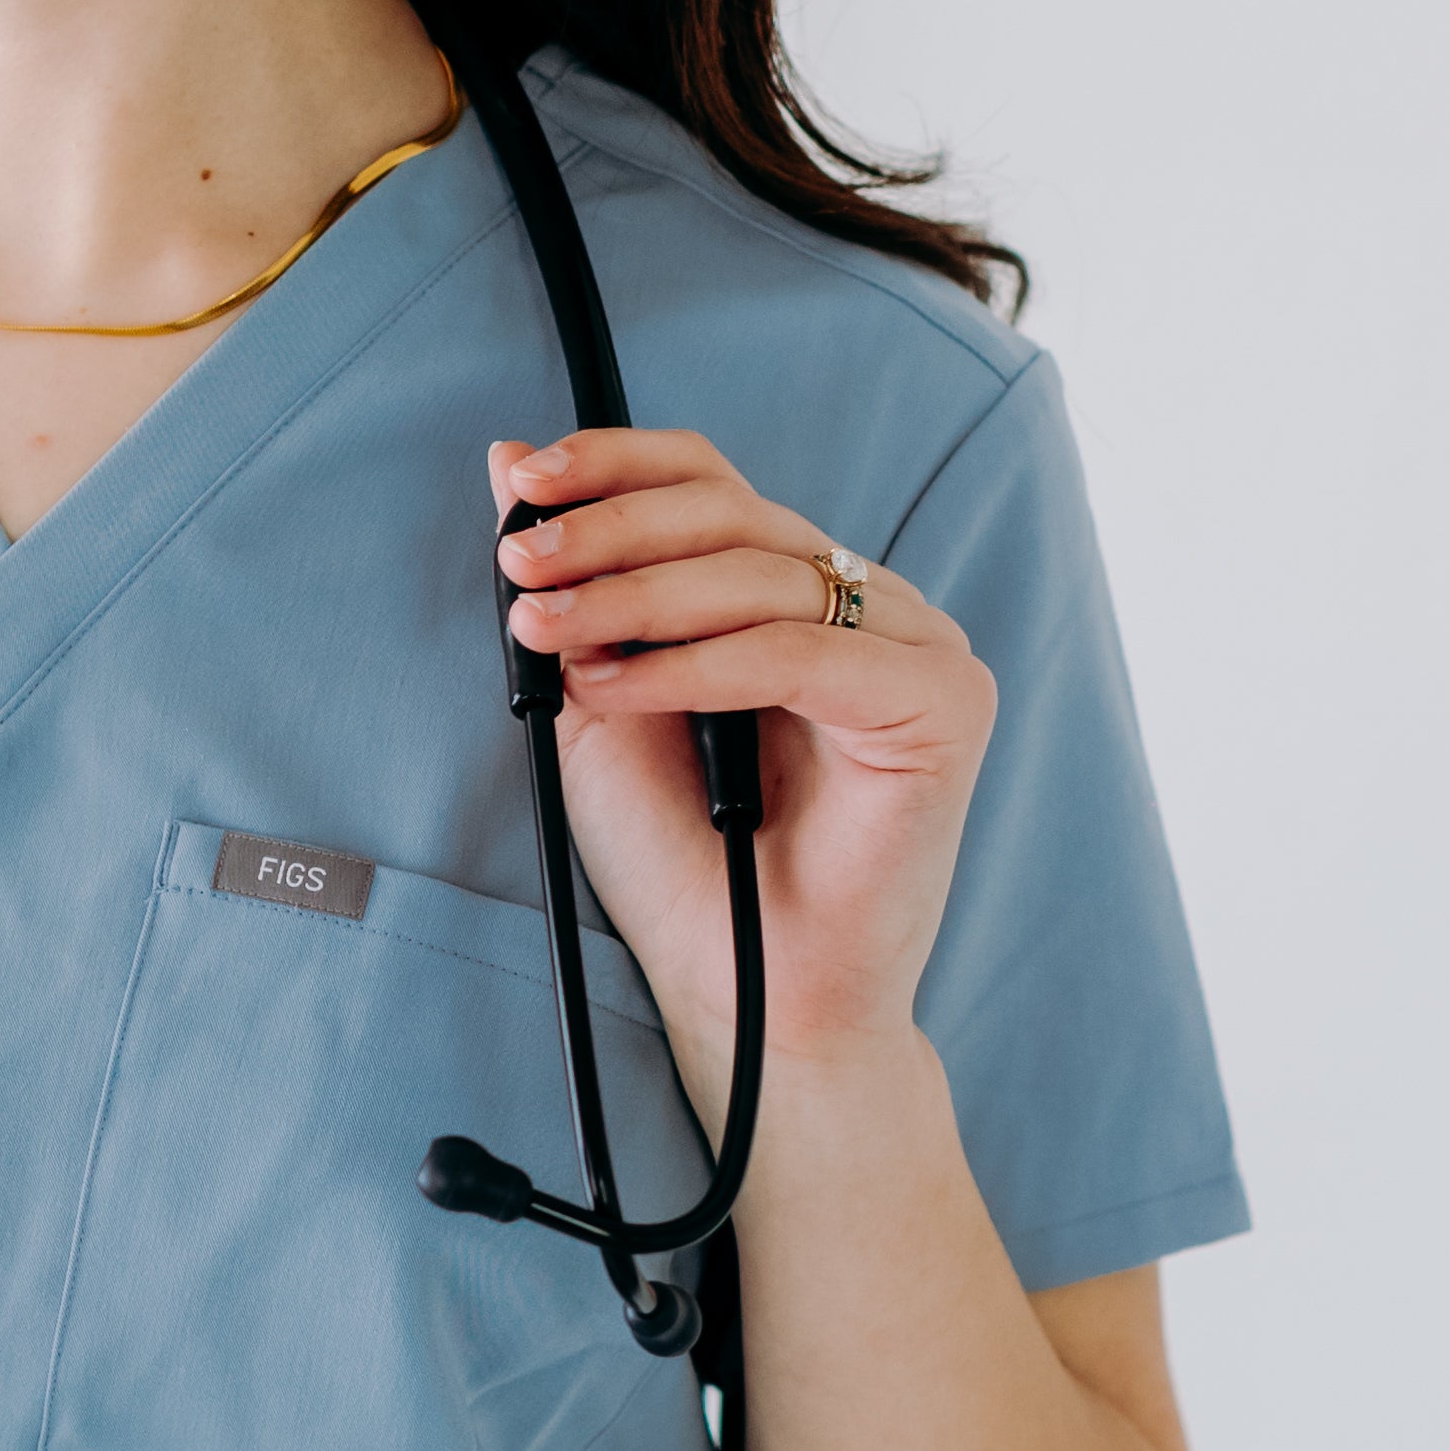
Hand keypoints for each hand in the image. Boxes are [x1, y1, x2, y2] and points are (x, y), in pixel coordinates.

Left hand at [488, 429, 993, 1083]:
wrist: (742, 992)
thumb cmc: (680, 858)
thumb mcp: (596, 696)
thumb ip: (570, 583)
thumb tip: (506, 458)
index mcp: (801, 590)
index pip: (715, 483)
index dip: (618, 466)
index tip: (524, 481)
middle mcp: (870, 605)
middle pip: (734, 516)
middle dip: (609, 534)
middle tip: (519, 567)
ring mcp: (918, 649)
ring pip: (762, 577)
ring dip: (635, 597)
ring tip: (548, 634)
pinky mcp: (943, 707)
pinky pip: (803, 655)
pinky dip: (698, 665)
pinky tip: (617, 688)